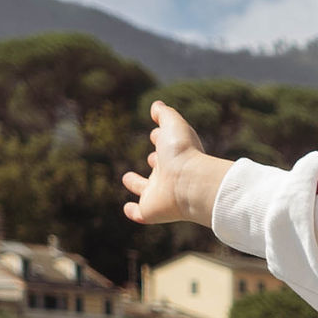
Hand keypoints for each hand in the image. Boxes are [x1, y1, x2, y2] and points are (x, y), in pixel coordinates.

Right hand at [121, 100, 233, 227]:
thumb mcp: (173, 124)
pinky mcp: (150, 211)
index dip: (160, 139)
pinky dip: (132, 211)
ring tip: (128, 178)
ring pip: (147, 190)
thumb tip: (156, 104)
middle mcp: (167, 175)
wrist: (189, 183)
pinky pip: (140, 213)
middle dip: (155, 161)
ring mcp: (158, 194)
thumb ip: (164, 114)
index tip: (156, 134)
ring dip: (137, 184)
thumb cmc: (183, 152)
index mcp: (174, 155)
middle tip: (152, 157)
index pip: (166, 146)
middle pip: (160, 168)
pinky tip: (128, 208)